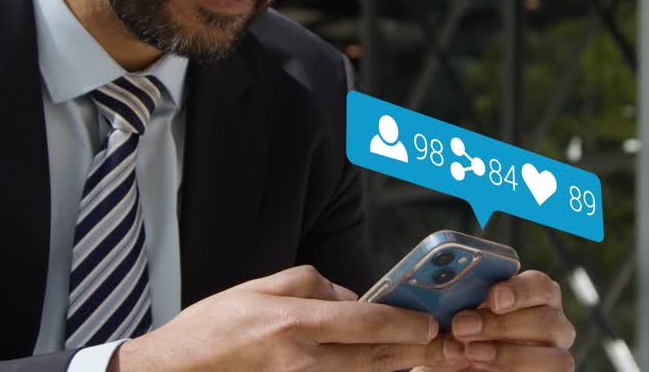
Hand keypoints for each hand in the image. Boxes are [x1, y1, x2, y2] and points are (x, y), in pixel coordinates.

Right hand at [111, 265, 466, 371]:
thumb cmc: (211, 329)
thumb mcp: (259, 288)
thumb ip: (310, 284)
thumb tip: (349, 297)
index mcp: (294, 325)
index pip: (367, 325)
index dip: (405, 325)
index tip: (428, 321)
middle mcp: (303, 362)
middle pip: (376, 359)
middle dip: (413, 351)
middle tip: (437, 343)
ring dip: (392, 366)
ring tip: (414, 355)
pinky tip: (373, 365)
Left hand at [413, 270, 575, 371]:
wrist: (455, 356)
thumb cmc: (456, 329)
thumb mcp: (451, 312)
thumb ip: (455, 301)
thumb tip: (441, 300)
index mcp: (535, 295)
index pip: (540, 285)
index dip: (520, 290)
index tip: (494, 298)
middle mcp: (551, 323)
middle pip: (546, 321)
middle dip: (502, 326)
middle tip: (462, 327)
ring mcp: (553, 354)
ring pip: (553, 357)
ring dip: (509, 356)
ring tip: (470, 353)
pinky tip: (478, 368)